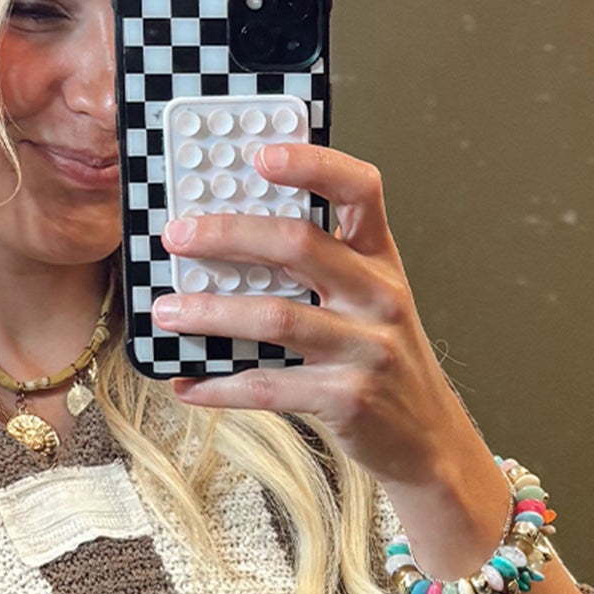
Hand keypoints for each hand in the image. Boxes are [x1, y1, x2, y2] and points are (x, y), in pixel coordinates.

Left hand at [153, 141, 502, 524]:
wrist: (427, 438)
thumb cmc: (382, 361)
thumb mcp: (368, 303)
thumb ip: (321, 270)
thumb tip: (228, 249)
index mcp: (380, 261)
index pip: (359, 190)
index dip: (312, 164)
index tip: (260, 155)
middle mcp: (378, 297)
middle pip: (298, 245)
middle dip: (228, 235)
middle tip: (177, 237)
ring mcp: (365, 348)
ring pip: (275, 318)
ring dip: (211, 313)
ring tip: (166, 311)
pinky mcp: (346, 399)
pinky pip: (269, 387)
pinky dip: (220, 386)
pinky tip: (188, 385)